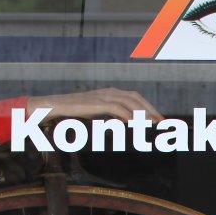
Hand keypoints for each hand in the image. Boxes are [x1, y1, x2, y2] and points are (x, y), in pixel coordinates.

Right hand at [29, 89, 162, 121]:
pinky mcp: (94, 103)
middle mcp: (108, 92)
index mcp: (110, 93)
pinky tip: (133, 122)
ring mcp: (101, 96)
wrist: (54, 106)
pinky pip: (114, 108)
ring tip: (152, 123)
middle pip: (135, 98)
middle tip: (161, 122)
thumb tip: (126, 122)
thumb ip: (112, 116)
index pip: (135, 97)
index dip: (149, 107)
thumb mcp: (97, 113)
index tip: (159, 118)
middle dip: (150, 110)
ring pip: (127, 102)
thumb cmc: (74, 111)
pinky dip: (126, 114)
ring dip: (141, 113)